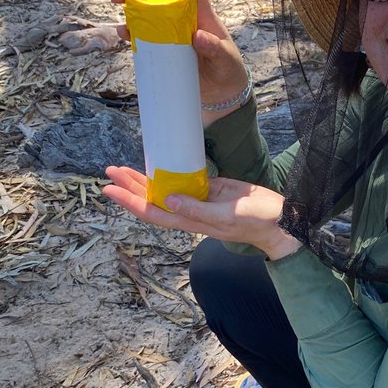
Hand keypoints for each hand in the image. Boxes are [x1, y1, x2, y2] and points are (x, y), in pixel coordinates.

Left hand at [104, 167, 300, 260]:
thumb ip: (197, 210)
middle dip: (129, 186)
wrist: (278, 218)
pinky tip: (157, 165)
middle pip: (151, 199)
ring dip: (143, 180)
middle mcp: (188, 211)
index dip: (130, 201)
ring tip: (122, 169)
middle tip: (109, 171)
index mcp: (189, 221)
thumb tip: (169, 199)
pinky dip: (167, 173)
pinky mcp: (209, 189)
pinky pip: (181, 180)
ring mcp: (198, 200)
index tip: (111, 189)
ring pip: (163, 190)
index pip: (152, 212)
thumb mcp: (226, 216)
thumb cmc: (254, 221)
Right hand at [110, 0, 247, 113]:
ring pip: (145, 2)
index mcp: (200, 9)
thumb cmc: (227, 68)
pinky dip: (127, 28)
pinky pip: (138, 31)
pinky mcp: (157, 44)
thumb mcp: (226, 59)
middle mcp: (181, 12)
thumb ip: (216, 49)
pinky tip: (123, 31)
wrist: (219, 91)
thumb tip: (197, 37)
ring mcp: (166, 27)